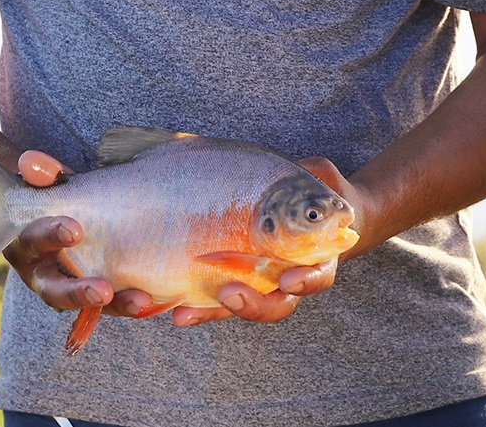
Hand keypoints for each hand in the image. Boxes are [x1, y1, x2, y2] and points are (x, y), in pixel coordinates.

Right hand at [3, 150, 154, 316]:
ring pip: (89, 307)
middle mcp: (43, 276)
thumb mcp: (54, 187)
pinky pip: (113, 308)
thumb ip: (46, 175)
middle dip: (78, 292)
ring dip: (114, 305)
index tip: (75, 229)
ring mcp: (70, 293)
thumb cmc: (59, 202)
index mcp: (26, 245)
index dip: (50, 235)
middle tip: (103, 290)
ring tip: (139, 300)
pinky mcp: (96, 302)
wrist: (74, 218)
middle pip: (54, 291)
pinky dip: (131, 304)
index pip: (34, 241)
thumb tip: (30, 160)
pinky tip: (153, 299)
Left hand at [172, 156, 355, 325]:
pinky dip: (191, 303)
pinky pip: (210, 297)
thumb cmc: (309, 191)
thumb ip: (312, 183)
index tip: (290, 280)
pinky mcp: (226, 278)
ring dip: (211, 313)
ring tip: (185, 314)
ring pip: (236, 306)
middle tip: (230, 294)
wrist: (296, 206)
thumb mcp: (316, 180)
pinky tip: (169, 305)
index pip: (315, 277)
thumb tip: (312, 171)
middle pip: (274, 305)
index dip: (306, 281)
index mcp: (315, 258)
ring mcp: (255, 282)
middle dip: (252, 304)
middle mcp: (285, 279)